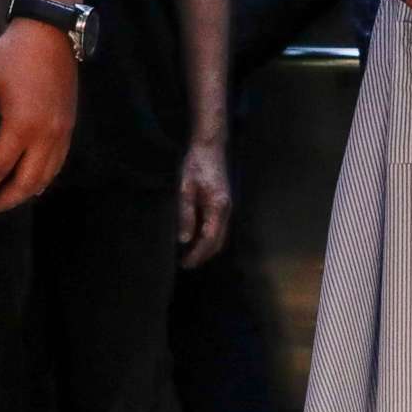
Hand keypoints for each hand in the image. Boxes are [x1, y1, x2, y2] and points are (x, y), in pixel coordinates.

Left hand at [0, 19, 78, 214]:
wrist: (50, 34)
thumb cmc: (11, 55)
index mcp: (21, 126)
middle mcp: (45, 136)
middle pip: (26, 182)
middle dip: (5, 200)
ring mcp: (61, 134)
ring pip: (45, 177)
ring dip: (24, 194)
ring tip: (6, 200)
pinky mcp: (69, 127)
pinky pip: (58, 164)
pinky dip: (43, 179)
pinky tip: (32, 184)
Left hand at [176, 140, 231, 267]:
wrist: (210, 147)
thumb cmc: (196, 164)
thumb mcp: (186, 189)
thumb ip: (186, 215)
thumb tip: (184, 240)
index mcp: (218, 207)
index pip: (209, 239)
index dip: (198, 254)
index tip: (186, 263)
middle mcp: (226, 211)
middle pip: (218, 243)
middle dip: (203, 256)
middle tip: (186, 264)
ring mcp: (227, 208)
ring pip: (221, 237)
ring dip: (207, 249)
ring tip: (190, 255)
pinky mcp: (224, 205)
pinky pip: (219, 229)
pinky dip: (210, 239)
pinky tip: (197, 240)